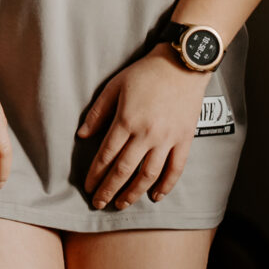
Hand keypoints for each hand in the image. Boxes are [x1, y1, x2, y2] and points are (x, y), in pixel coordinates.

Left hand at [75, 52, 213, 211]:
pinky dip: (166, 185)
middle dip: (109, 189)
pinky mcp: (185, 140)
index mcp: (126, 120)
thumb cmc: (146, 73)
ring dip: (134, 193)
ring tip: (122, 204)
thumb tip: (82, 136)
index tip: (88, 187)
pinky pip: (176, 168)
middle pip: (124, 170)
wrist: (182, 65)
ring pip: (149, 174)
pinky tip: (155, 196)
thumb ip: (97, 112)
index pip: (106, 155)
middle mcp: (146, 134)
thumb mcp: (114, 86)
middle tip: (99, 203)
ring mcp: (168, 139)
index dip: (95, 174)